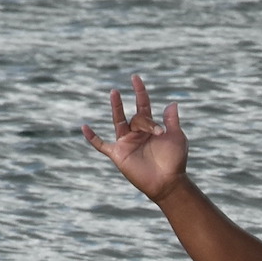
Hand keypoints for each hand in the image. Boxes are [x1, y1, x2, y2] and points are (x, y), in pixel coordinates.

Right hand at [82, 74, 187, 202]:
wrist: (168, 183)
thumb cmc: (175, 161)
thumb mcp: (177, 138)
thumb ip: (172, 121)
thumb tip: (172, 103)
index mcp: (150, 127)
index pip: (143, 105)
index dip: (140, 91)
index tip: (135, 77)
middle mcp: (136, 133)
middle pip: (136, 117)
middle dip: (147, 122)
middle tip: (157, 132)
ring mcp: (126, 142)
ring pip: (118, 122)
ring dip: (116, 108)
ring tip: (114, 93)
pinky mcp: (118, 154)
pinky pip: (101, 144)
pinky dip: (92, 137)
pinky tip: (84, 127)